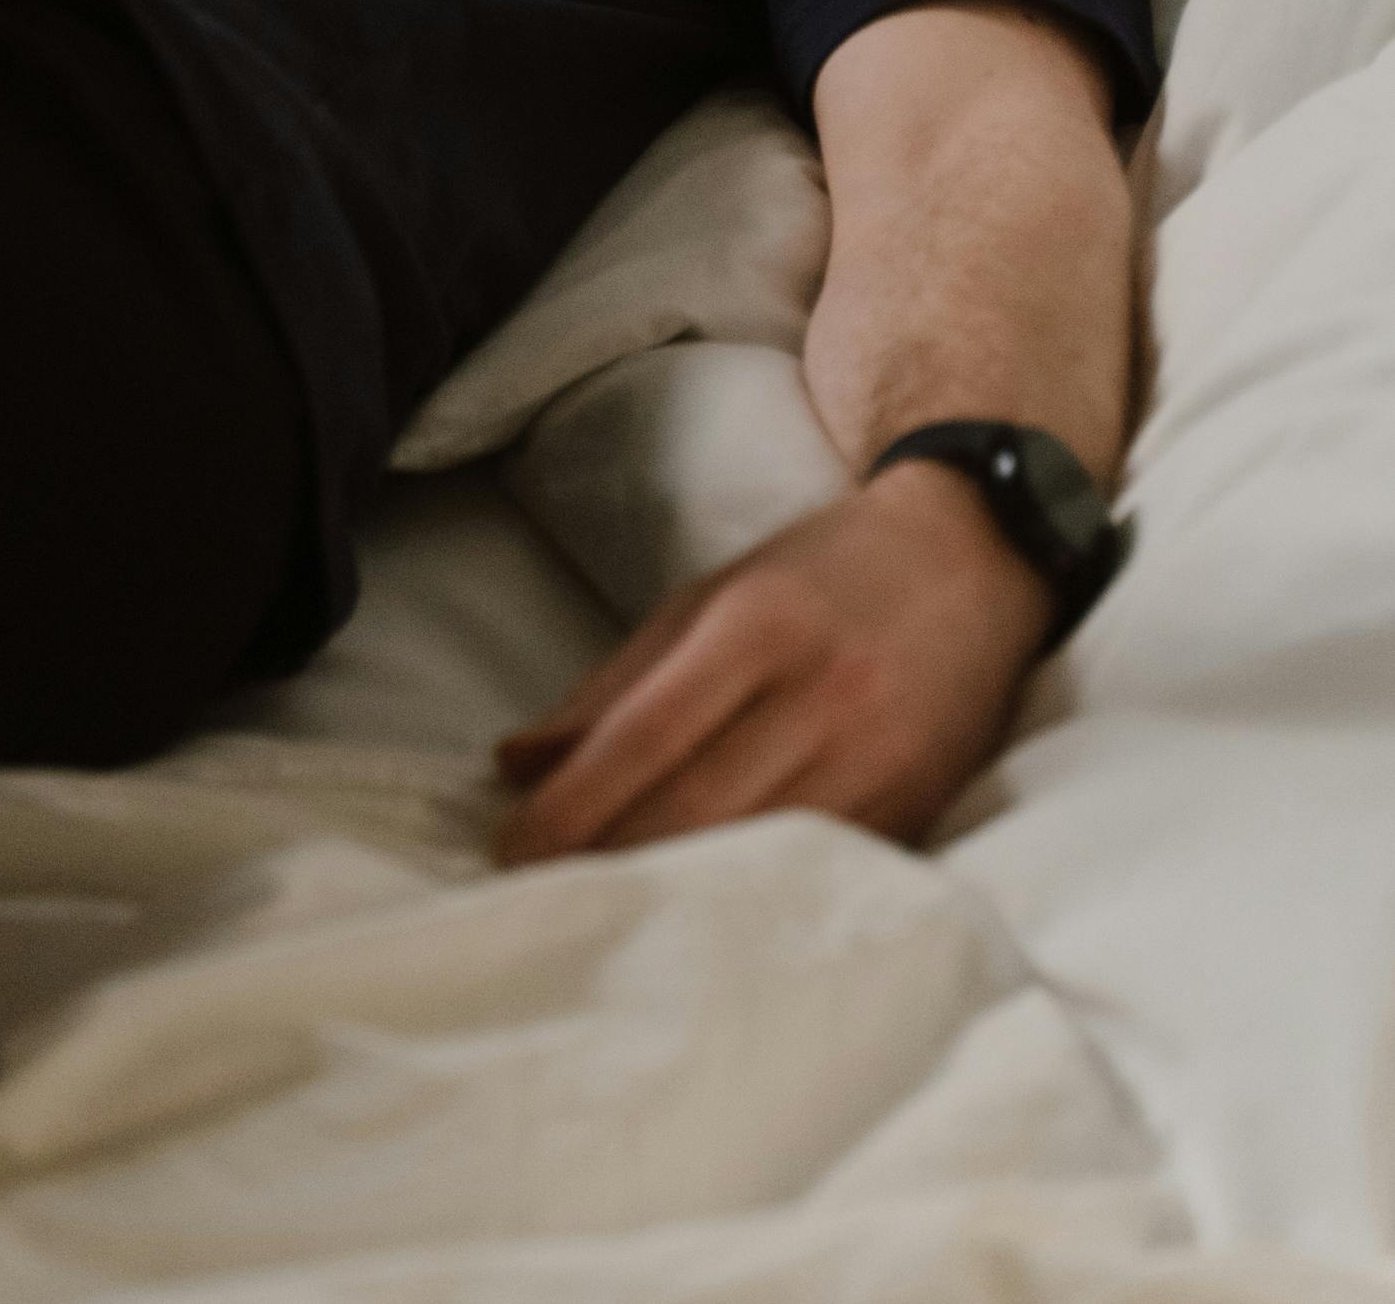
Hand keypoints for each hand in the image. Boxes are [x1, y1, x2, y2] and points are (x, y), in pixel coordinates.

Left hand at [493, 459, 1053, 865]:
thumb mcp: (709, 595)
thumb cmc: (823, 574)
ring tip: (605, 920)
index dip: (572, 805)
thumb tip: (517, 763)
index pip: (646, 735)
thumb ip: (615, 682)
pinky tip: (701, 925)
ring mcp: (877, 762)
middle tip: (541, 901)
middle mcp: (820, 697)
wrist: (974, 560)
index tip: (511, 850)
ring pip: (755, 856)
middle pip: (694, 810)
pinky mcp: (917, 813)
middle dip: (607, 864)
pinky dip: (752, 905)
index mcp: (757, 627)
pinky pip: (818, 876)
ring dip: (673, 896)